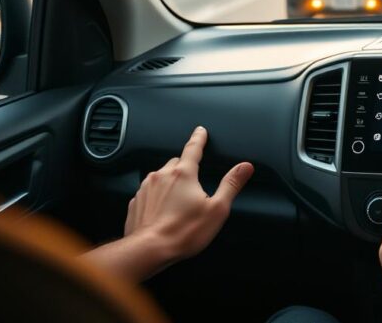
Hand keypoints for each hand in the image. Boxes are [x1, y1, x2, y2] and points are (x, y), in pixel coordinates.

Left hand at [83, 126, 253, 280]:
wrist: (149, 250)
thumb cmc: (183, 232)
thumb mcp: (217, 209)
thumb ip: (231, 184)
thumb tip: (245, 167)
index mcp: (184, 174)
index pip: (193, 148)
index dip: (199, 138)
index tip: (200, 131)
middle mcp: (162, 176)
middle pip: (176, 163)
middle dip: (185, 167)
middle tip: (193, 181)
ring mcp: (146, 188)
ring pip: (161, 176)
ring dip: (170, 182)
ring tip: (179, 202)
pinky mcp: (136, 202)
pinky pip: (149, 192)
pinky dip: (157, 197)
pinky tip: (164, 211)